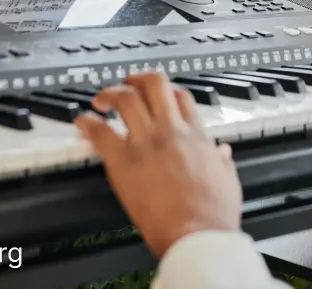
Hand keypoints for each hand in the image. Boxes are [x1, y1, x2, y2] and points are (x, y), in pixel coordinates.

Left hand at [74, 72, 241, 258]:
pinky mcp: (123, 161)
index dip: (166, 91)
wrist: (195, 233)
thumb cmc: (212, 213)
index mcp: (197, 135)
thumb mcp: (228, 180)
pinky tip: (83, 122)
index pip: (180, 96)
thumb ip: (223, 161)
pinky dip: (88, 123)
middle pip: (154, 84)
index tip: (156, 96)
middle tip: (127, 85)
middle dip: (137, 79)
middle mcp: (171, 131)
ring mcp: (146, 143)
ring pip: (126, 99)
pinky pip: (101, 132)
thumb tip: (223, 153)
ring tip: (102, 99)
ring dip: (111, 93)